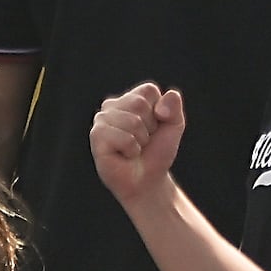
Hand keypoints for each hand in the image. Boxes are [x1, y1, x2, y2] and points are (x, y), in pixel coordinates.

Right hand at [93, 82, 187, 199]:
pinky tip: (124, 155)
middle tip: (142, 140)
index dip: (160, 112)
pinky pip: (124, 138)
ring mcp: (102, 120)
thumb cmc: (157, 151)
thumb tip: (164, 102)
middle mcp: (112, 105)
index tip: (155, 127)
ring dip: (141, 140)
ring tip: (133, 148)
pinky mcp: (96, 136)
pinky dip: (131, 150)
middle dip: (150, 127)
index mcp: (130, 97)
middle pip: (139, 104)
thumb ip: (173, 105)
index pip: (148, 91)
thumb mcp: (174, 124)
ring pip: (133, 121)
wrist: (147, 179)